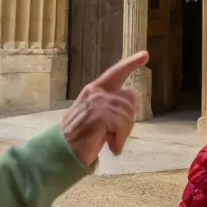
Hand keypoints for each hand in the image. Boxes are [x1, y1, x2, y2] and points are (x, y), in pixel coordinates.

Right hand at [61, 51, 147, 166]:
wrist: (62, 151)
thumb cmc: (80, 137)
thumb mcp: (96, 116)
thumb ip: (112, 106)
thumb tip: (133, 102)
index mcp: (94, 89)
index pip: (115, 72)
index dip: (131, 63)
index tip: (145, 55)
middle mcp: (96, 91)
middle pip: (131, 98)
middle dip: (129, 119)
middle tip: (116, 135)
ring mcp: (97, 101)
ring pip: (129, 113)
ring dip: (123, 133)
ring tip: (111, 142)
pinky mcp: (99, 114)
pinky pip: (123, 124)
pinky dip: (120, 140)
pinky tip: (111, 147)